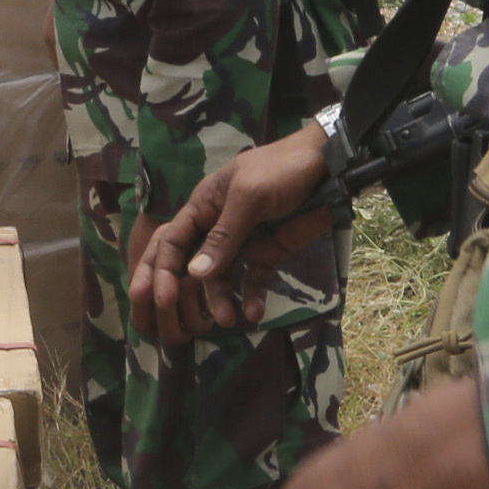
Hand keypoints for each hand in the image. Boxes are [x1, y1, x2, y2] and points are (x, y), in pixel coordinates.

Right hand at [130, 122, 333, 342]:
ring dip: (222, 299)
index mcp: (203, 206)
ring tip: (229, 321)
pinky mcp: (268, 252)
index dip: (162, 269)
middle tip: (187, 321)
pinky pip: (254, 279)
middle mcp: (217, 227)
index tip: (160, 298)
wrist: (328, 167)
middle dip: (185, 292)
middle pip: (192, 264)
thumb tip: (194, 274)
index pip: (172, 241)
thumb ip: (223, 236)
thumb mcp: (248, 197)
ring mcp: (243, 242)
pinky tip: (254, 314)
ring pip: (222, 277)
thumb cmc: (280, 170)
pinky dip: (252, 297)